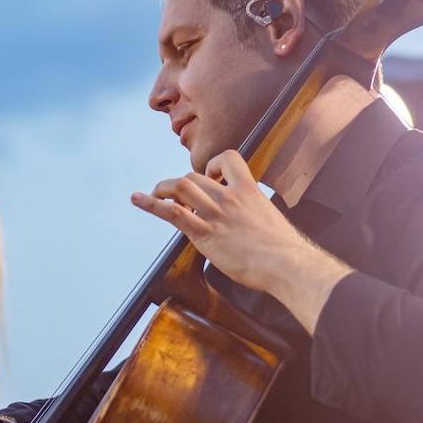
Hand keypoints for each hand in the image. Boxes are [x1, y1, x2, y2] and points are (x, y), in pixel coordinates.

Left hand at [131, 149, 308, 293]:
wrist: (285, 263)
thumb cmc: (285, 250)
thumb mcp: (272, 221)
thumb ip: (257, 214)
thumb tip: (255, 222)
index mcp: (249, 190)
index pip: (227, 159)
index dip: (213, 165)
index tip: (211, 176)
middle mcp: (229, 197)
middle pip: (195, 177)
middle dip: (181, 184)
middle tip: (177, 197)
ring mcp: (215, 214)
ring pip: (180, 187)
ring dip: (163, 189)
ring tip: (156, 194)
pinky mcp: (204, 233)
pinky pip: (172, 212)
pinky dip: (150, 203)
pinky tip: (137, 199)